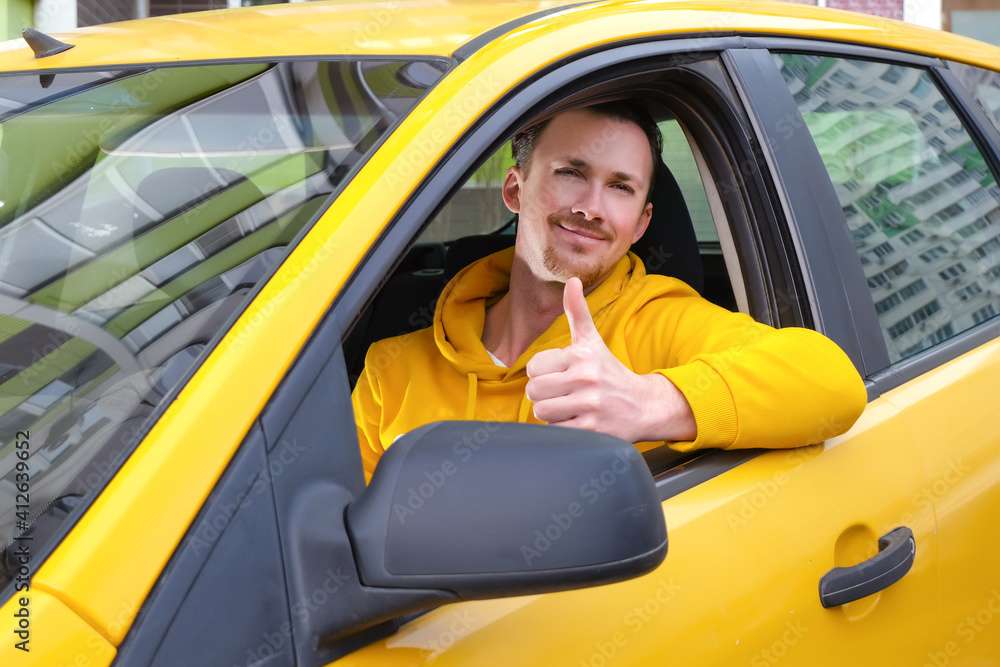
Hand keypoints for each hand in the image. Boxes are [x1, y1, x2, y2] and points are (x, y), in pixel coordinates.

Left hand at [524, 277, 695, 442]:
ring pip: (542, 412)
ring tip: (568, 408)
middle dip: (543, 395)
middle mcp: (586, 378)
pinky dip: (560, 429)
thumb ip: (578, 312)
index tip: (557, 375)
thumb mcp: (593, 341)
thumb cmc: (610, 372)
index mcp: (581, 356)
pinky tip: (576, 421)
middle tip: (561, 394)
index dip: (541, 374)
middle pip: (534, 391)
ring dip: (551, 414)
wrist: (644, 406)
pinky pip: (556, 431)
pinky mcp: (592, 429)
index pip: (534, 367)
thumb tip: (572, 280)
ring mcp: (589, 405)